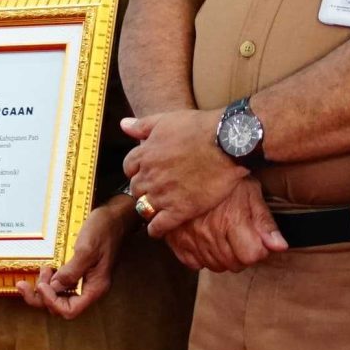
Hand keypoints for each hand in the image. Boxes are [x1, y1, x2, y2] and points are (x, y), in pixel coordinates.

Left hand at [18, 198, 128, 317]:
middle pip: (61, 306)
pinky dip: (50, 280)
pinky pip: (61, 285)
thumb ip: (71, 272)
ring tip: (42, 270)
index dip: (51, 302)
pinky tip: (46, 269)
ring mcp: (83, 281)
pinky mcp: (79, 273)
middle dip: (42, 297)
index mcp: (95, 288)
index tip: (41, 285)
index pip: (70, 310)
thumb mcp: (86, 250)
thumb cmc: (104, 230)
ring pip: (59, 296)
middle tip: (27, 283)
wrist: (114, 217)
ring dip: (45, 288)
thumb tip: (54, 287)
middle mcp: (89, 289)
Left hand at [121, 109, 243, 232]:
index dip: (136, 170)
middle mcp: (150, 176)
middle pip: (136, 188)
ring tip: (156, 209)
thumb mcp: (166, 120)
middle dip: (142, 189)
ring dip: (147, 208)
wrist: (225, 144)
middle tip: (153, 191)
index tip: (145, 172)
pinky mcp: (179, 210)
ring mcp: (163, 194)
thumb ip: (142, 125)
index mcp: (145, 154)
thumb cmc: (199, 128)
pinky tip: (159, 230)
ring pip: (143, 207)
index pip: (129, 167)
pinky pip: (159, 226)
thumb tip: (124, 124)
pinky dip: (156, 229)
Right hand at [165, 181, 288, 272]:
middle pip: (234, 264)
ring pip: (215, 265)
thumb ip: (265, 222)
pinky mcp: (175, 240)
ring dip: (223, 256)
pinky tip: (206, 239)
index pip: (251, 256)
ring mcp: (190, 237)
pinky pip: (194, 263)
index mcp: (230, 220)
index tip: (256, 238)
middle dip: (241, 254)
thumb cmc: (224, 176)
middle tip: (239, 235)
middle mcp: (209, 232)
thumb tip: (280, 247)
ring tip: (223, 235)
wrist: (187, 164)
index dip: (258, 249)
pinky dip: (202, 256)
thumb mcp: (250, 192)